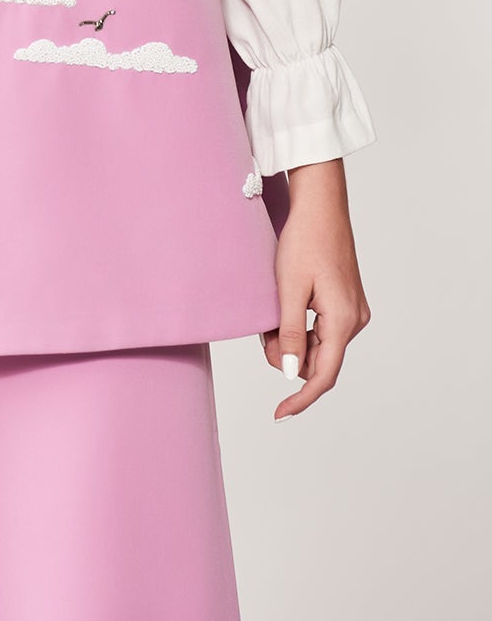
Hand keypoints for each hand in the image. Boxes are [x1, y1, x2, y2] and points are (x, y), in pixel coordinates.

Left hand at [260, 157, 370, 421]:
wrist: (320, 207)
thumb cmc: (304, 242)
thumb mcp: (289, 290)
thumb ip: (291, 334)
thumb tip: (291, 373)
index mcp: (343, 321)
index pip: (323, 375)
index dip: (300, 398)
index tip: (280, 413)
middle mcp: (354, 320)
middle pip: (318, 360)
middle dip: (288, 354)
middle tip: (265, 330)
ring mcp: (352, 311)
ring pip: (318, 344)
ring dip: (293, 338)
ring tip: (273, 310)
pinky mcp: (345, 301)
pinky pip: (321, 328)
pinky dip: (300, 326)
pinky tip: (285, 306)